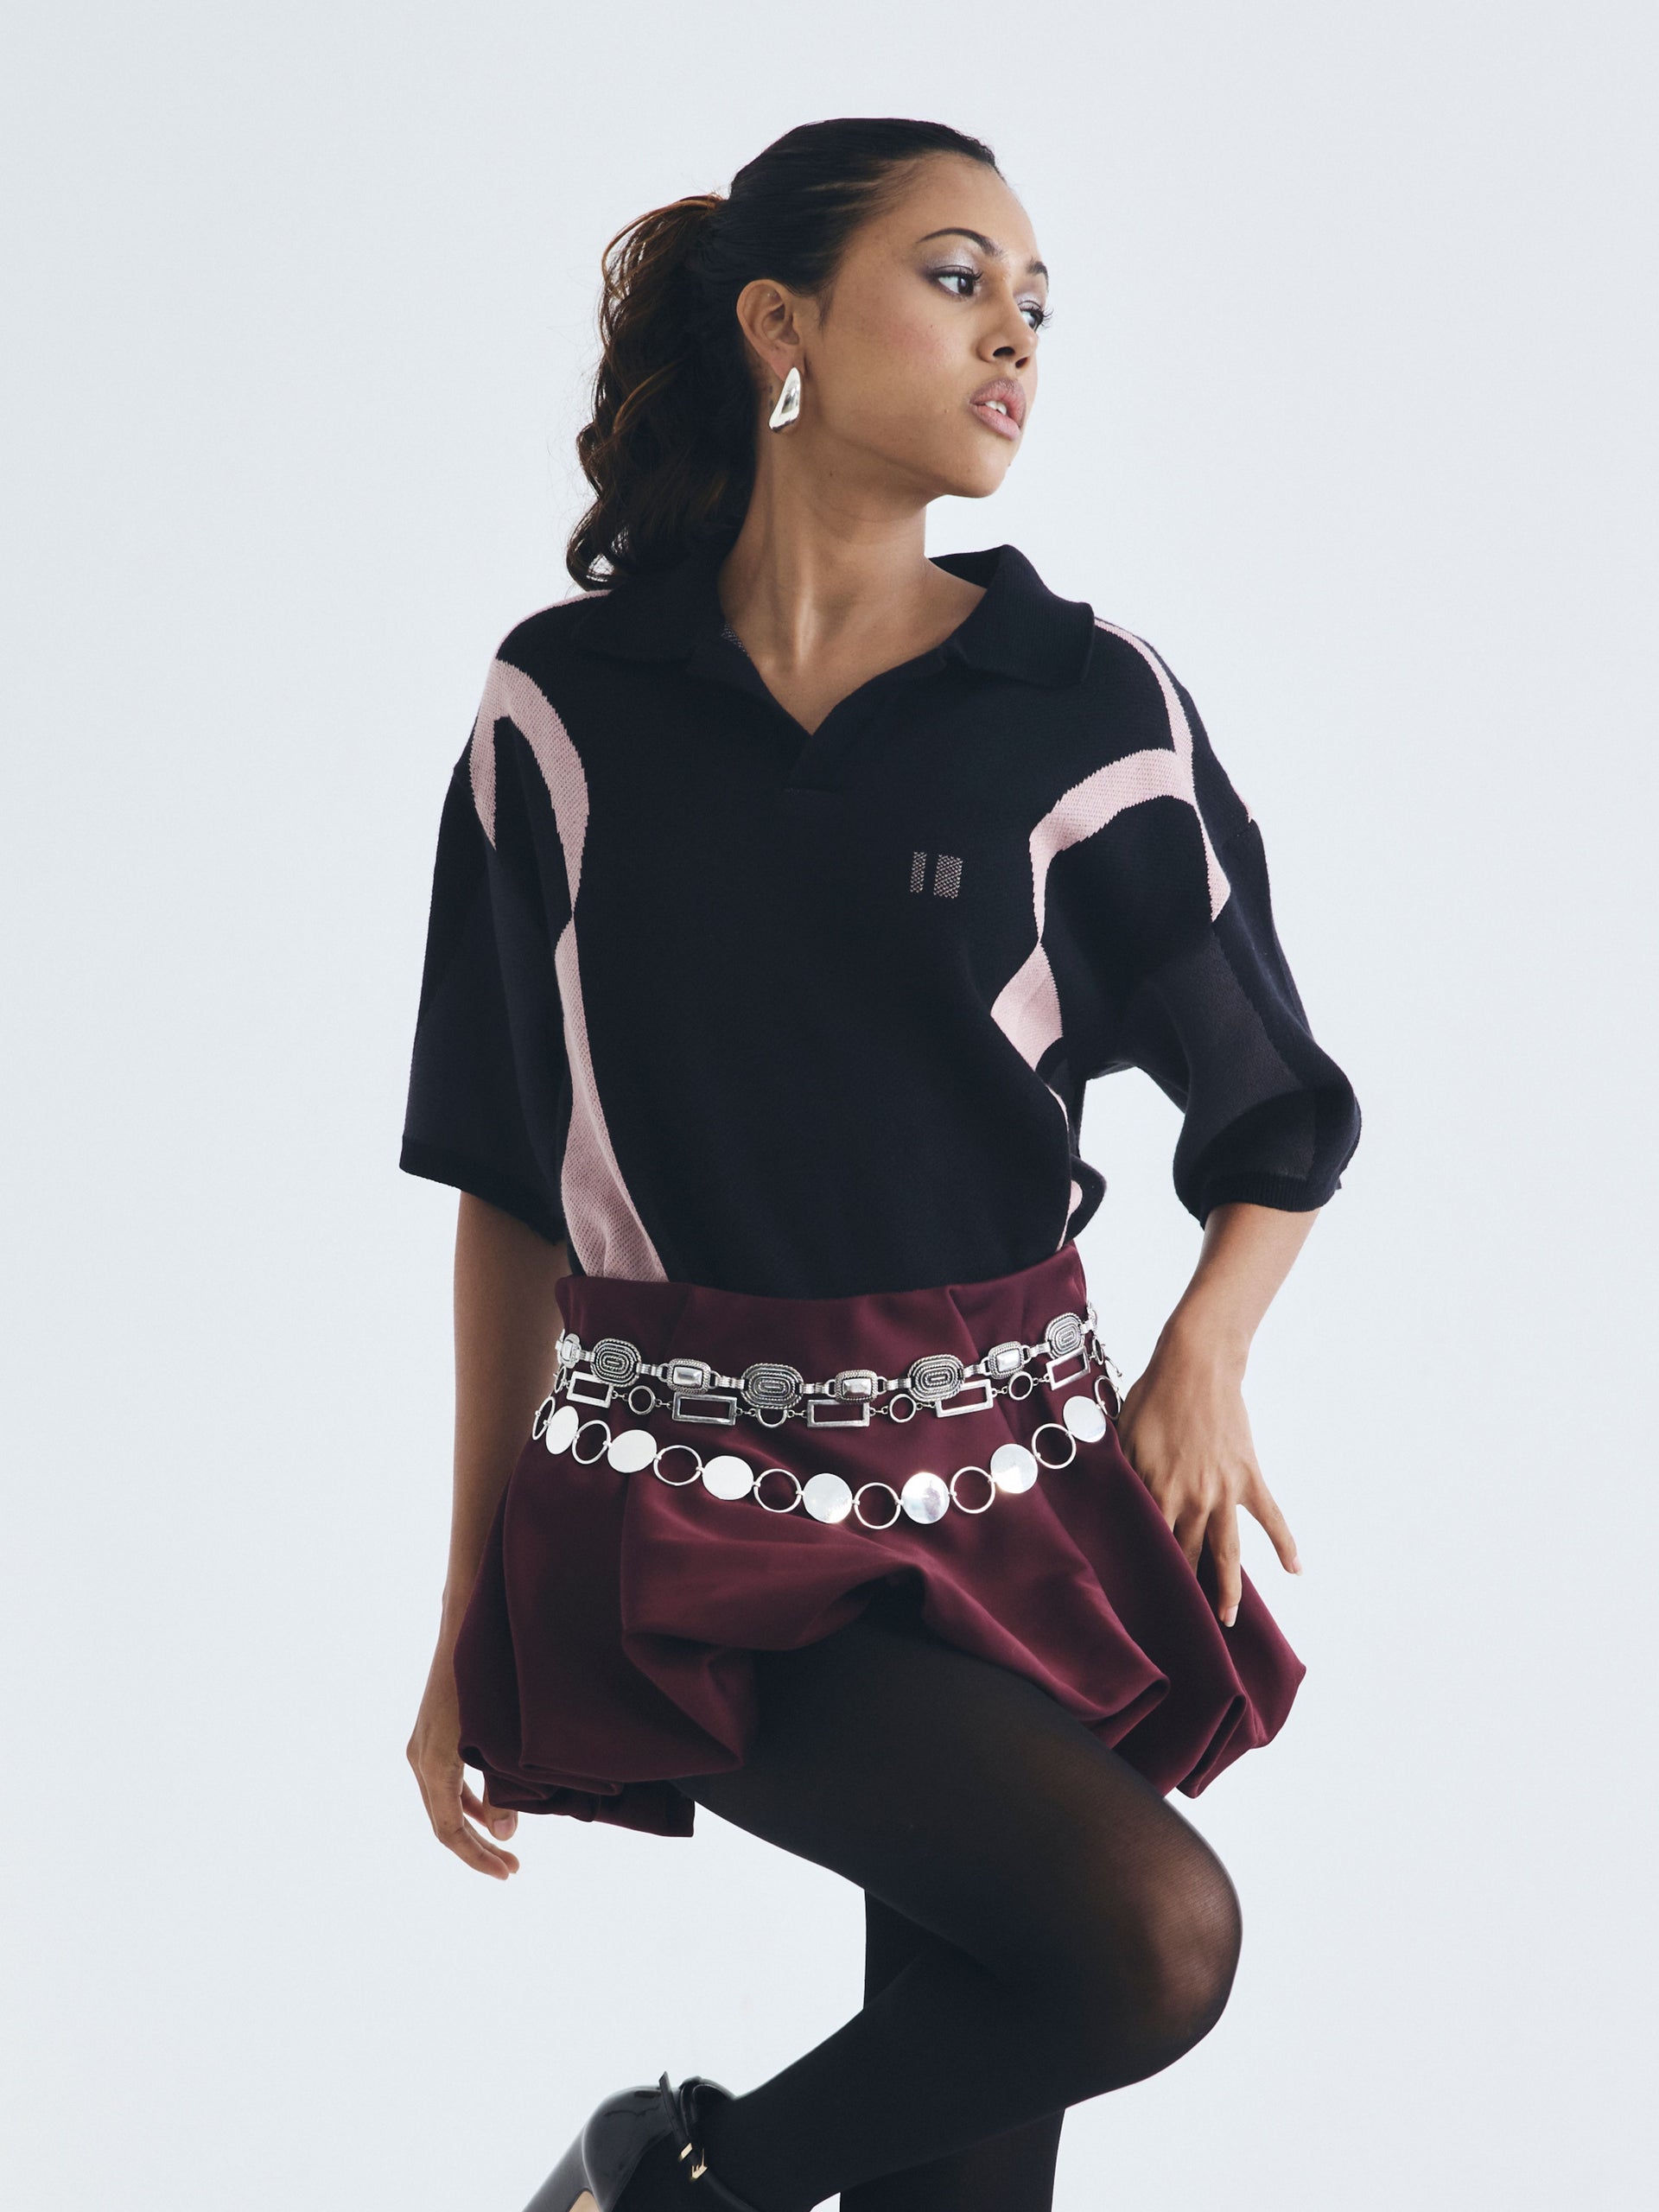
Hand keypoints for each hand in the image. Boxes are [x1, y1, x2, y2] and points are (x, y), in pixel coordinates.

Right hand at [407, 1624, 520, 1878]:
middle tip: (514, 1867)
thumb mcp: (501, 1738)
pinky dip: (469, 1799)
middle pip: (445, 1821)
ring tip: (508, 1842)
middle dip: (479, 1847)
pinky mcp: (433, 1732)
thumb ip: (505, 1788)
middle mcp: (421, 1756)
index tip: (509, 1872)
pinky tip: (494, 1805)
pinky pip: (446, 1780)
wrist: (468, 1620)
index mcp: (434, 1762)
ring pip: (444, 1801)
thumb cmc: (491, 1676)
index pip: (450, 1830)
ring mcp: (424, 1743)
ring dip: (475, 1824)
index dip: (478, 1857)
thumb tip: (506, 1834)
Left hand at [1114, 1322, 1300, 1628]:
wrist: (1196, 1365)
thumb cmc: (1153, 1397)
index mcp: (1155, 1490)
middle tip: (1180, 1626)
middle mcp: (1191, 1498)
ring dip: (1229, 1588)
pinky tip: (1296, 1570)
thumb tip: (1106, 1505)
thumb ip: (1120, 1477)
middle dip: (1184, 1593)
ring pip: (1227, 1551)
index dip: (1145, 1574)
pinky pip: (1271, 1518)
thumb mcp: (1123, 1436)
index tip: (1139, 1604)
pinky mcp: (1249, 1477)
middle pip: (1186, 1557)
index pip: (1148, 1545)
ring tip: (1229, 1619)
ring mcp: (1224, 1491)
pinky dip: (1285, 1543)